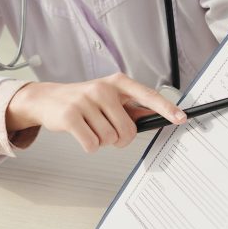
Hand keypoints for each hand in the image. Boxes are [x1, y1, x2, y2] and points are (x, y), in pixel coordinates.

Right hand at [6, 73, 186, 152]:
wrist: (46, 99)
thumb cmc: (82, 101)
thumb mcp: (108, 97)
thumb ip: (131, 107)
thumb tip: (157, 116)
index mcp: (117, 82)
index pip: (147, 95)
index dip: (166, 108)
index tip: (180, 118)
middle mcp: (102, 89)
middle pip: (128, 130)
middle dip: (120, 139)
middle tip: (108, 132)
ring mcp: (86, 101)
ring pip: (109, 139)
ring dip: (101, 142)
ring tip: (90, 128)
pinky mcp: (71, 116)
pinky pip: (92, 145)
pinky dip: (89, 146)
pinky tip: (81, 133)